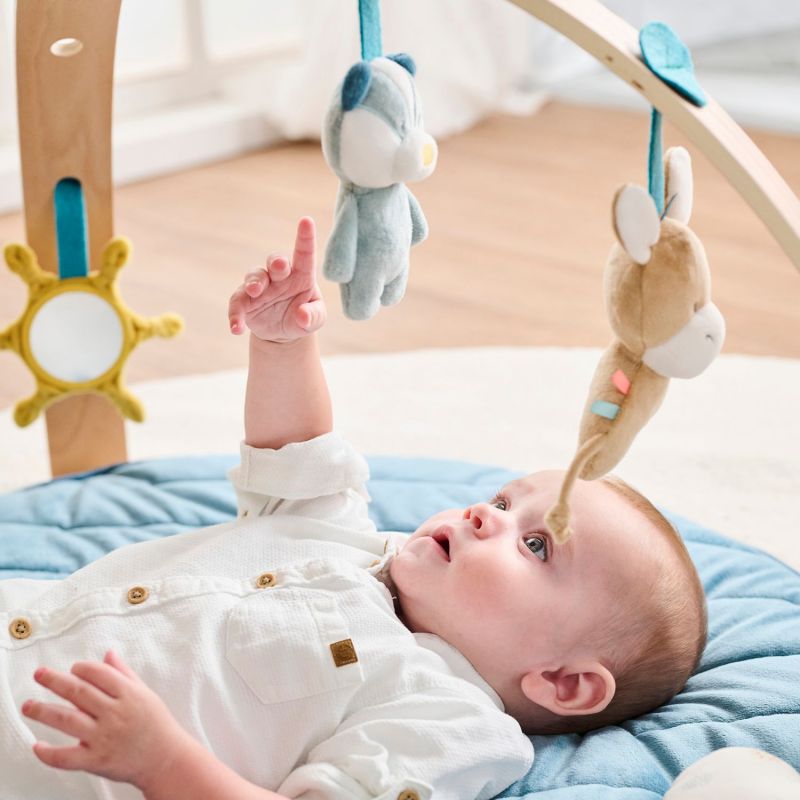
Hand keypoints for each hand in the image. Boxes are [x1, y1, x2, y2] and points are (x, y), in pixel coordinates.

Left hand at [22, 650, 192, 791]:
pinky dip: (49, 753)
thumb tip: (108, 654)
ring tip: (28, 705)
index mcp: (129, 694)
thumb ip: (124, 673)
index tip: (72, 668)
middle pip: (78, 693)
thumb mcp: (145, 693)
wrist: (165, 759)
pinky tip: (37, 745)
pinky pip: (66, 757)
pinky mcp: (96, 761)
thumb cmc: (156, 724)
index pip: (99, 674)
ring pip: (67, 720)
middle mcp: (115, 714)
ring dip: (43, 711)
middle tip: (39, 674)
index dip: (82, 668)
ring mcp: (104, 738)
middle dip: (55, 681)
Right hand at [229, 216, 326, 342]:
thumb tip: (302, 315)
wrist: (284, 332)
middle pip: (276, 261)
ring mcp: (260, 287)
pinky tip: (236, 328)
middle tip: (280, 265)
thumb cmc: (304, 316)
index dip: (305, 237)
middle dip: (276, 261)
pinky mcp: (245, 301)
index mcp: (301, 275)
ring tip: (253, 291)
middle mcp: (279, 276)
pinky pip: (237, 304)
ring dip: (253, 282)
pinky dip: (235, 315)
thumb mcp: (315, 319)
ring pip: (254, 277)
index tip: (307, 221)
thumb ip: (313, 316)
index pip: (304, 254)